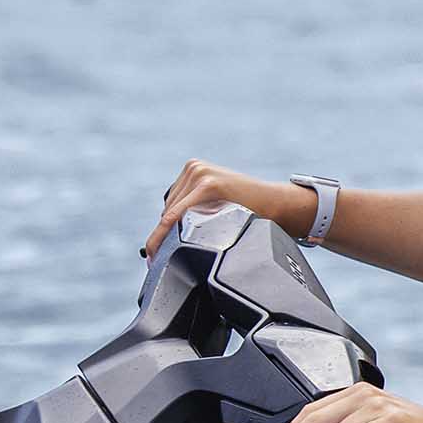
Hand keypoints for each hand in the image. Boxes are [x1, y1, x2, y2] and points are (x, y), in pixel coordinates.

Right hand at [147, 161, 317, 254]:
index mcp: (208, 187)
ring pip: (170, 203)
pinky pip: (176, 194)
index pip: (171, 217)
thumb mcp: (225, 233)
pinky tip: (192, 216)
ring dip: (173, 220)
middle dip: (166, 233)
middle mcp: (200, 173)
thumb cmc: (255, 221)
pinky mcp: (194, 166)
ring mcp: (196, 167)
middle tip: (166, 253)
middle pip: (167, 211)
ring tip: (188, 232)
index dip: (157, 240)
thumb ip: (198, 238)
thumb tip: (173, 254)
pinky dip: (179, 207)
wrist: (271, 201)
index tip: (151, 256)